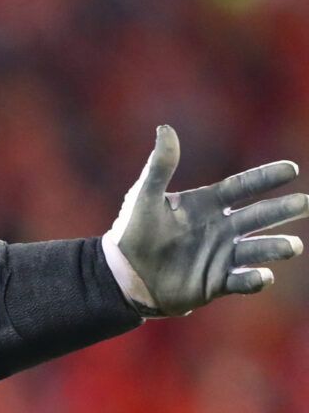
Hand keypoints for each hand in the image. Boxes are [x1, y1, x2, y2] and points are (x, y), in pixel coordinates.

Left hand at [102, 125, 306, 315]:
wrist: (121, 275)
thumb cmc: (132, 233)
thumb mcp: (143, 197)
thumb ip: (159, 166)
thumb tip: (165, 128)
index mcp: (207, 204)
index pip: (242, 186)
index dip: (266, 178)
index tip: (291, 169)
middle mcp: (221, 228)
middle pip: (259, 216)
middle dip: (282, 210)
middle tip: (303, 203)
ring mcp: (221, 256)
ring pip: (257, 249)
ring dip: (275, 247)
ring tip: (293, 246)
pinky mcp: (216, 283)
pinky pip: (241, 281)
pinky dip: (254, 280)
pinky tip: (264, 276)